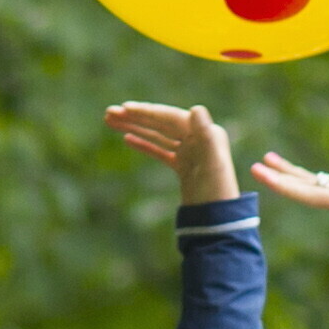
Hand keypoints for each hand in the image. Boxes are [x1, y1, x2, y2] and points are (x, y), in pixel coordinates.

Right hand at [107, 100, 241, 199]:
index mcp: (206, 133)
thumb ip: (205, 136)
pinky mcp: (184, 166)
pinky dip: (144, 144)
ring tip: (109, 121)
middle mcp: (200, 138)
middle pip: (162, 124)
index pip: (171, 118)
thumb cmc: (216, 192)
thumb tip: (196, 108)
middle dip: (135, 118)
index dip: (147, 112)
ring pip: (158, 135)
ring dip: (135, 128)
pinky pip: (161, 150)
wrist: (220, 220)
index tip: (124, 108)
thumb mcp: (211, 164)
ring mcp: (191, 152)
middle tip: (108, 113)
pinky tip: (126, 139)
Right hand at [250, 151, 328, 284]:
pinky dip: (308, 183)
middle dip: (282, 173)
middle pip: (309, 180)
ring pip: (316, 182)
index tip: (257, 171)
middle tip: (259, 162)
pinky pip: (324, 190)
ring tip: (274, 161)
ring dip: (293, 173)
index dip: (281, 183)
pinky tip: (307, 183)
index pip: (307, 191)